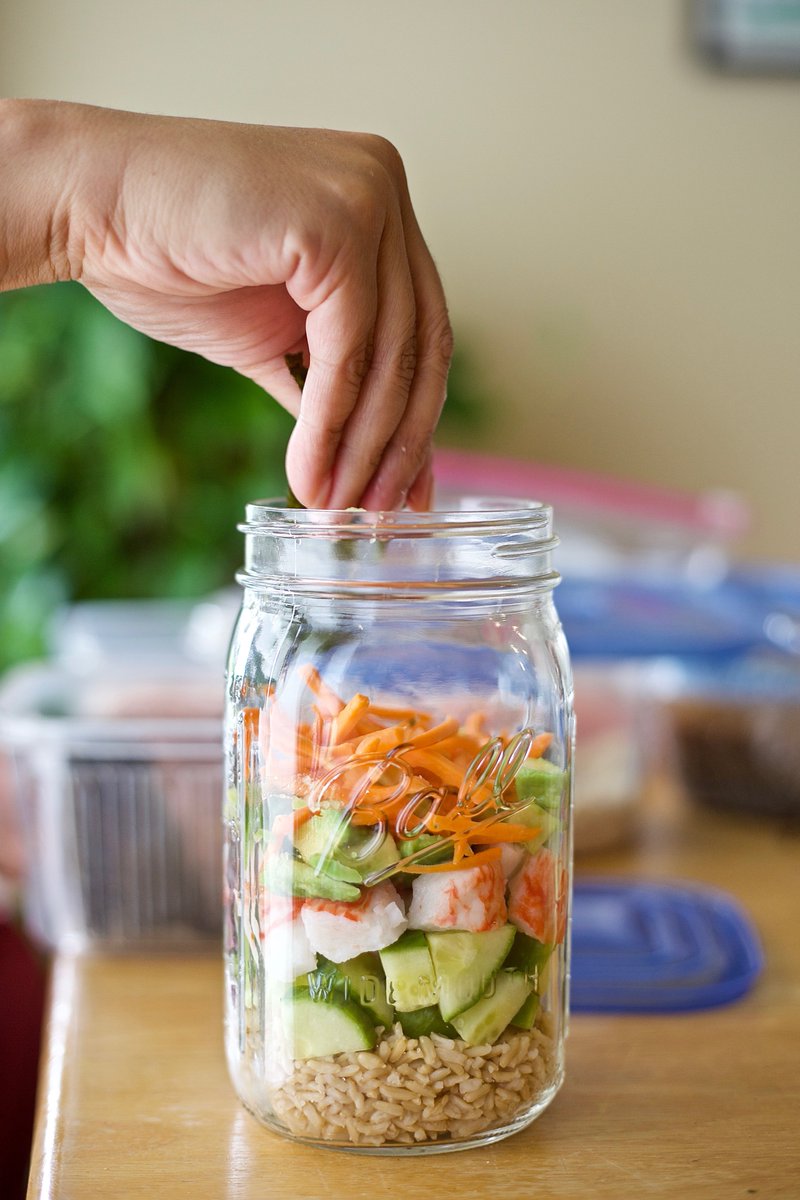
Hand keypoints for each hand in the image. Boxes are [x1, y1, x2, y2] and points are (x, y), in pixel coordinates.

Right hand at [0, 100, 451, 508]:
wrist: (88, 209)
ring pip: (389, 354)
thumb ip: (333, 378)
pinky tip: (309, 473)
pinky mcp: (337, 220)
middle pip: (419, 344)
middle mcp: (384, 187)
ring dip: (360, 447)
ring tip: (332, 506)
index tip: (407, 492)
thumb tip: (381, 455)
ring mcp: (367, 195)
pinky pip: (350, 349)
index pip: (422, 329)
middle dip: (397, 444)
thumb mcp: (275, 334)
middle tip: (376, 514)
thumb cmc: (168, 261)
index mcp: (378, 204)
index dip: (420, 420)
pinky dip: (330, 423)